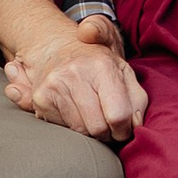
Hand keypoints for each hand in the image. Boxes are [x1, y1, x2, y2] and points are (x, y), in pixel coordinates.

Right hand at [2, 15, 148, 145]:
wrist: (59, 45)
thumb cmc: (98, 62)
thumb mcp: (125, 70)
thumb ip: (137, 99)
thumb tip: (135, 124)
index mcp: (102, 65)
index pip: (118, 116)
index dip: (125, 128)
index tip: (123, 126)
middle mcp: (75, 73)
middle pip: (99, 128)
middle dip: (107, 132)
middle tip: (106, 121)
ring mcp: (54, 85)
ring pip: (80, 132)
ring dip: (89, 130)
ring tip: (91, 113)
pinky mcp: (40, 98)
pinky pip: (63, 128)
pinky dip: (72, 125)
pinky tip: (74, 109)